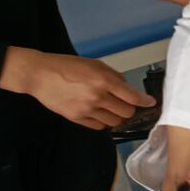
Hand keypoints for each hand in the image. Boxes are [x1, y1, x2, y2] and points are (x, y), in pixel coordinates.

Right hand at [0, 47, 154, 129]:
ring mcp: (86, 110)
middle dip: (130, 109)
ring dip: (117, 117)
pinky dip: (103, 122)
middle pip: (126, 113)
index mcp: (103, 81)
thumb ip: (113, 76)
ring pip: (115, 122)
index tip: (151, 103)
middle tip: (125, 103)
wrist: (38, 75)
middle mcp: (97, 97)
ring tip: (111, 108)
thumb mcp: (94, 64)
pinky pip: (99, 126)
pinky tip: (99, 113)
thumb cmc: (66, 66)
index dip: (145, 101)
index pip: (132, 97)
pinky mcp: (76, 118)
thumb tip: (128, 88)